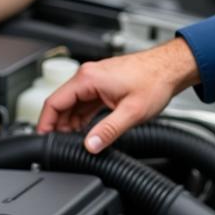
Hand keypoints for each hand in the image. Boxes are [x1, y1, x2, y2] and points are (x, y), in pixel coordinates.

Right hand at [37, 37, 199, 152]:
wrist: (171, 67)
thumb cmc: (155, 80)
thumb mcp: (131, 112)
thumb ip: (108, 131)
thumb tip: (91, 146)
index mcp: (88, 78)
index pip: (53, 102)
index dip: (45, 123)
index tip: (42, 139)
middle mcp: (88, 76)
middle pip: (62, 104)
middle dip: (59, 126)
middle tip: (60, 146)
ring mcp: (96, 80)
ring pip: (73, 104)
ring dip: (71, 123)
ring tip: (73, 142)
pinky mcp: (104, 85)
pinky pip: (85, 102)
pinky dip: (82, 117)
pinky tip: (86, 130)